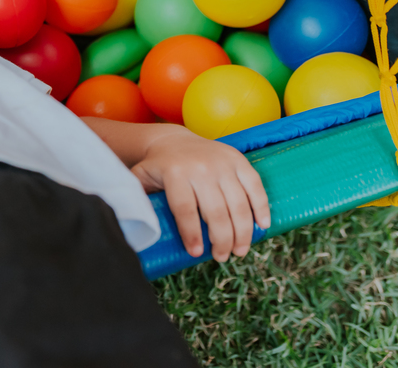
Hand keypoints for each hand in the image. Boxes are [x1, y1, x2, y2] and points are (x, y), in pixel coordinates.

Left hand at [131, 125, 269, 261]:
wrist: (173, 140)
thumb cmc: (157, 168)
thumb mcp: (140, 179)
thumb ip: (136, 200)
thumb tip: (135, 228)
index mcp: (174, 172)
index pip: (185, 209)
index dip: (191, 234)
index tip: (197, 254)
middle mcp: (200, 167)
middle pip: (216, 211)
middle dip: (222, 240)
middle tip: (222, 257)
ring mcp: (222, 163)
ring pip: (238, 204)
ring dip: (243, 232)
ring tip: (240, 251)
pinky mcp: (239, 160)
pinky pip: (255, 186)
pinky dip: (261, 207)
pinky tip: (261, 226)